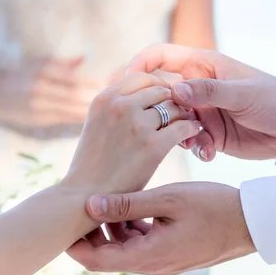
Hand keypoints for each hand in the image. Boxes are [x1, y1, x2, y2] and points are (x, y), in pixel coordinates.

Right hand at [0, 57, 100, 126]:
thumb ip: (63, 64)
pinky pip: (64, 119)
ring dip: (90, 109)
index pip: (73, 77)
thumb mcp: (39, 64)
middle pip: (75, 93)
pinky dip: (79, 118)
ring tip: (108, 110)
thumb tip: (84, 58)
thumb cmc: (21, 75)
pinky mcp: (38, 118)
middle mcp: (41, 86)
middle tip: (115, 99)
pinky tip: (93, 119)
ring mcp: (39, 104)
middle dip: (95, 96)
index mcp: (43, 70)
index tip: (109, 84)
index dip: (93, 82)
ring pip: (71, 108)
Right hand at [63, 72, 199, 194]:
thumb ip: (117, 105)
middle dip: (172, 100)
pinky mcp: (152, 146)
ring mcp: (136, 125)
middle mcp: (120, 106)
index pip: (141, 77)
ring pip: (174, 107)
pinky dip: (191, 129)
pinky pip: (182, 127)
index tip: (163, 99)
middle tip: (179, 112)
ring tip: (186, 123)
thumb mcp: (97, 123)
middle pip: (160, 90)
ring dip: (183, 114)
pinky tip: (191, 134)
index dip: (157, 86)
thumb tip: (143, 94)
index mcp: (105, 98)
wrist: (84, 197)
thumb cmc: (92, 164)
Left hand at [67, 182, 255, 274]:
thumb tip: (90, 204)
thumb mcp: (167, 200)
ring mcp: (163, 261)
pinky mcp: (171, 252)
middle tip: (85, 202)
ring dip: (114, 226)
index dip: (75, 244)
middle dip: (93, 231)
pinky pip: (142, 243)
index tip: (65, 221)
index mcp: (148, 255)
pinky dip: (132, 226)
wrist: (249, 222)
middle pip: (109, 254)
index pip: (97, 260)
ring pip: (125, 246)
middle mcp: (152, 265)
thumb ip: (128, 204)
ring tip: (111, 197)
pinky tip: (135, 204)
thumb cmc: (211, 207)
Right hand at [127, 44, 275, 160]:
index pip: (160, 56)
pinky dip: (194, 147)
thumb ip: (210, 92)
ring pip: (171, 120)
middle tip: (154, 125)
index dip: (140, 64)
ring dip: (175, 132)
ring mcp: (201, 110)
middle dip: (155, 108)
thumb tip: (175, 92)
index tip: (128, 82)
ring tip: (194, 142)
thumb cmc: (274, 99)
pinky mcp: (208, 133)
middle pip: (160, 92)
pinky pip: (188, 139)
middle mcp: (197, 86)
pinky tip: (209, 154)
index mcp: (202, 65)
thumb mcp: (243, 93)